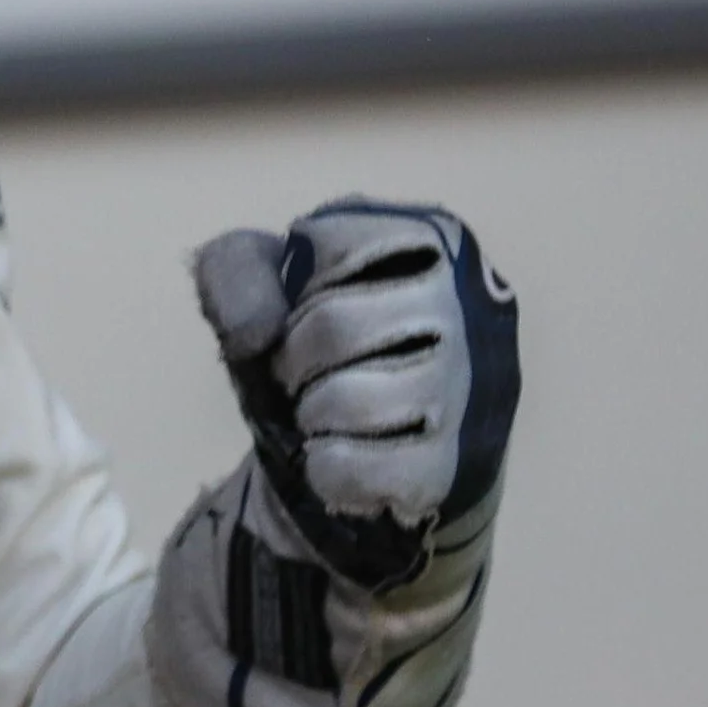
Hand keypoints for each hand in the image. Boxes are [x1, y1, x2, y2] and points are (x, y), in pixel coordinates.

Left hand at [193, 202, 518, 590]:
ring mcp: (472, 388)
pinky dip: (326, 469)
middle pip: (334, 325)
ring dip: (312, 414)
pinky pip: (360, 469)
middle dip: (294, 359)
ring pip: (350, 401)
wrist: (390, 449)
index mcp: (431, 237)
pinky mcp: (457, 464)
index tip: (312, 312)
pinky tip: (341, 460)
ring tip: (326, 415)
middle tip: (305, 376)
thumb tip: (259, 333)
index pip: (328, 244)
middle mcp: (469, 303)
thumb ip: (235, 270)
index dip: (294, 288)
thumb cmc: (331, 348)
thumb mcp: (272, 283)